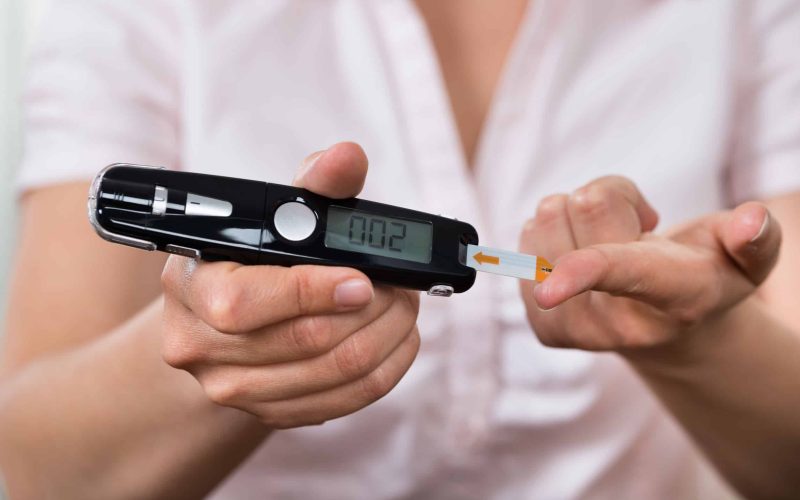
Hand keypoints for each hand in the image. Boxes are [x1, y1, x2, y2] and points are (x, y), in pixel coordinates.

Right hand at [161, 143, 420, 428]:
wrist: (223, 319)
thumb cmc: (254, 255)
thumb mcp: (275, 212)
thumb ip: (315, 185)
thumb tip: (347, 157)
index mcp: (192, 284)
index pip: (245, 303)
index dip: (312, 291)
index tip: (364, 280)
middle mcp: (199, 345)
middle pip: (304, 342)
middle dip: (371, 310)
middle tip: (403, 287)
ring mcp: (231, 388)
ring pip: (332, 375)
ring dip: (387, 338)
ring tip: (404, 308)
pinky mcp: (268, 413)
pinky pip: (343, 402)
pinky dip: (385, 370)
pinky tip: (396, 341)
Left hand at [519, 176, 781, 353]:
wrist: (668, 330)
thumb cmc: (704, 273)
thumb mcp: (745, 259)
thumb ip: (756, 240)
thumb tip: (752, 222)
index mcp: (674, 298)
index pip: (623, 271)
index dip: (582, 272)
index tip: (549, 289)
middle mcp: (619, 322)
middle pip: (582, 205)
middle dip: (609, 198)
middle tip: (635, 228)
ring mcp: (576, 330)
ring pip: (546, 216)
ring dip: (577, 216)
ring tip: (610, 243)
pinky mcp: (544, 329)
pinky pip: (525, 240)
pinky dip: (554, 237)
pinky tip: (584, 260)